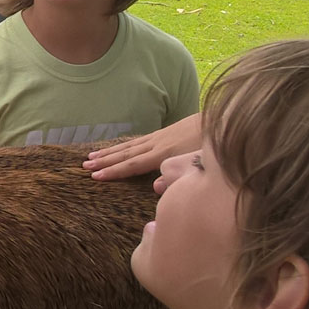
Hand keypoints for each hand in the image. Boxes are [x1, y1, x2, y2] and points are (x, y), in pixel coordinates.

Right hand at [82, 113, 202, 192]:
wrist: (223, 120)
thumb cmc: (214, 145)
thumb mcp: (200, 163)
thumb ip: (178, 175)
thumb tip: (155, 188)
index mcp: (164, 153)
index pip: (133, 164)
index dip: (114, 171)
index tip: (95, 177)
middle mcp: (157, 144)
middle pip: (126, 154)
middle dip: (105, 161)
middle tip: (84, 166)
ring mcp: (160, 137)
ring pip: (129, 146)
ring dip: (110, 152)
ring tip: (92, 156)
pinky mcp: (164, 133)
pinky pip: (138, 141)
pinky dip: (124, 145)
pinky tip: (117, 148)